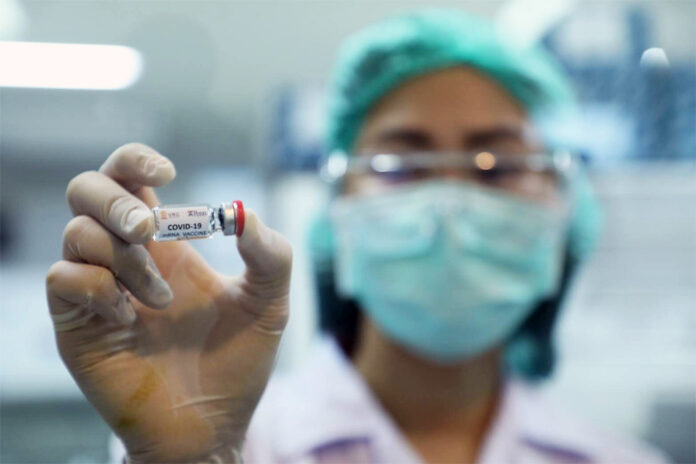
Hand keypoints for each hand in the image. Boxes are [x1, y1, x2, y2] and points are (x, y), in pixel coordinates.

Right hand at [46, 143, 291, 462]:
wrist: (211, 425)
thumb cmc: (237, 363)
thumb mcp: (269, 304)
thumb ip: (270, 255)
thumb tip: (243, 213)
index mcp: (168, 243)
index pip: (130, 178)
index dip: (136, 159)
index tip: (167, 172)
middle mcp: (127, 257)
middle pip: (87, 190)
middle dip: (114, 199)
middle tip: (149, 232)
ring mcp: (99, 289)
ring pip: (76, 233)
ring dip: (124, 258)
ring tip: (162, 301)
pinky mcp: (78, 323)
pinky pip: (64, 278)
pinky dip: (97, 286)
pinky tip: (129, 317)